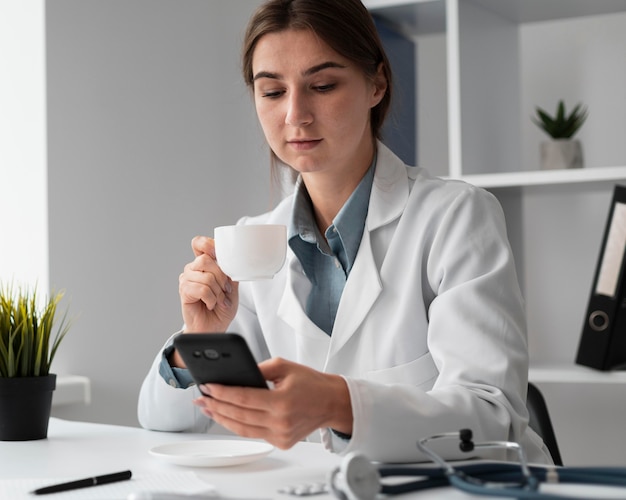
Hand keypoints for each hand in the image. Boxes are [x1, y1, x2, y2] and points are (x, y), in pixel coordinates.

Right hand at [178, 236, 238, 333]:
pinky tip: (210, 304)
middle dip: (221, 277)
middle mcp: (193, 269)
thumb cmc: (221, 307)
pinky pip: (201, 289)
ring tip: (218, 300)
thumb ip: (231, 272)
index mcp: (205, 264)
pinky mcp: (184, 291)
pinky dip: (211, 298)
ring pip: (206, 276)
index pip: (199, 243)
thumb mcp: (232, 287)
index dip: (207, 244)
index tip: (217, 253)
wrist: (214, 327)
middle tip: (226, 290)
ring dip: (217, 291)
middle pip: (206, 260)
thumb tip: (234, 261)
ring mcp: (187, 279)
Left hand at [192, 358, 352, 448]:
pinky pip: (253, 434)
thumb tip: (236, 375)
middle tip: (202, 396)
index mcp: (282, 401)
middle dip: (217, 405)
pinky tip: (227, 416)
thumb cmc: (311, 383)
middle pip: (239, 415)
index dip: (223, 392)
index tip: (208, 386)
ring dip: (222, 418)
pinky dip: (238, 425)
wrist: (332, 402)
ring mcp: (281, 435)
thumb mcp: (285, 366)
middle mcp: (281, 421)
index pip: (244, 398)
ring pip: (242, 429)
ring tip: (208, 408)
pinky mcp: (281, 442)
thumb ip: (259, 369)